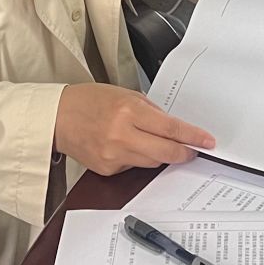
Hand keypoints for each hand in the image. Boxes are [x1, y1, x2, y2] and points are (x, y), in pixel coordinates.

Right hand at [55, 84, 215, 174]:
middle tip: (194, 149)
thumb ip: (149, 111)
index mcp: (128, 112)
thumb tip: (172, 127)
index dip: (192, 136)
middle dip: (184, 152)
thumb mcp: (124, 94)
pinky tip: (129, 146)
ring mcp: (114, 156)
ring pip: (153, 162)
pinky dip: (139, 158)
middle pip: (166, 152)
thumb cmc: (87, 101)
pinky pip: (134, 167)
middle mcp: (122, 136)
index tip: (206, 141)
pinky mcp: (107, 170)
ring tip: (159, 144)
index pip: (170, 128)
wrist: (57, 118)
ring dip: (162, 154)